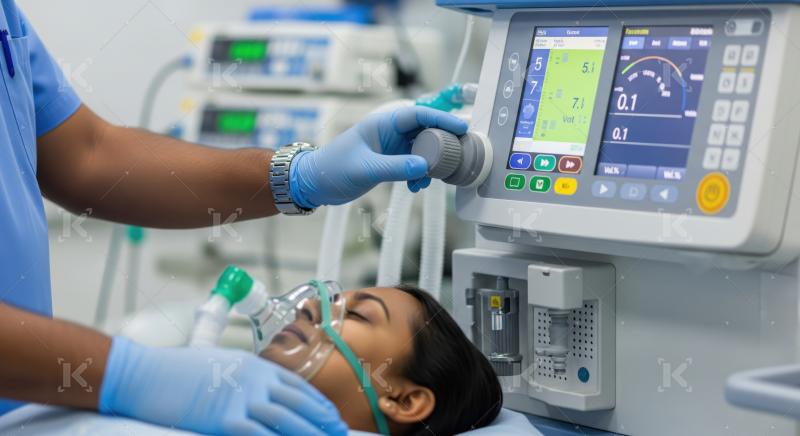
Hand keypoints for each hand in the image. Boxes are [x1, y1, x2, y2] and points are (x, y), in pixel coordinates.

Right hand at [99, 337, 346, 435]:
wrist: (144, 375)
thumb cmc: (176, 372)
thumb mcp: (221, 366)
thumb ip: (246, 380)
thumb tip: (263, 397)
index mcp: (256, 366)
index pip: (299, 387)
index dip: (320, 406)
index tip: (334, 419)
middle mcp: (255, 379)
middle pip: (300, 404)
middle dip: (324, 423)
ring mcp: (241, 398)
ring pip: (288, 421)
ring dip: (311, 435)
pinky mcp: (225, 419)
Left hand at [289, 106, 467, 206]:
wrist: (315, 183)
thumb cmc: (332, 168)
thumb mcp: (365, 169)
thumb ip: (395, 168)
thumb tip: (425, 168)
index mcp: (383, 123)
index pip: (419, 114)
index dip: (442, 119)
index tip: (461, 128)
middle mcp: (391, 132)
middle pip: (427, 130)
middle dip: (442, 143)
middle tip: (457, 155)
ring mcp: (392, 147)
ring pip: (423, 149)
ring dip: (431, 164)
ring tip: (431, 179)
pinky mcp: (392, 162)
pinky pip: (415, 164)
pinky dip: (420, 175)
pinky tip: (415, 187)